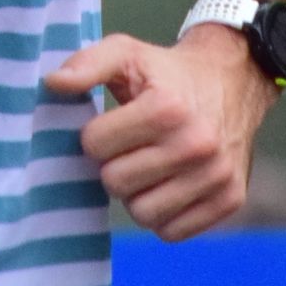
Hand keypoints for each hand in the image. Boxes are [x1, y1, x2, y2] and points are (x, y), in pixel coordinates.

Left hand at [45, 27, 276, 240]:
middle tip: (131, 147)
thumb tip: (53, 84)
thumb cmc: (167, 73)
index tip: (114, 124)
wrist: (232, 80)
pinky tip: (169, 184)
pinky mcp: (231, 199)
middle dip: (115, 165)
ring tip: (149, 166)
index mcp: (167, 108)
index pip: (95, 146)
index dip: (97, 135)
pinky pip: (172, 232)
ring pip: (143, 214)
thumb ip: (86, 64)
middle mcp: (197, 144)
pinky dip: (164, 214)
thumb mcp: (126, 53)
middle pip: (116, 183)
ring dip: (137, 194)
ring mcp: (217, 175)